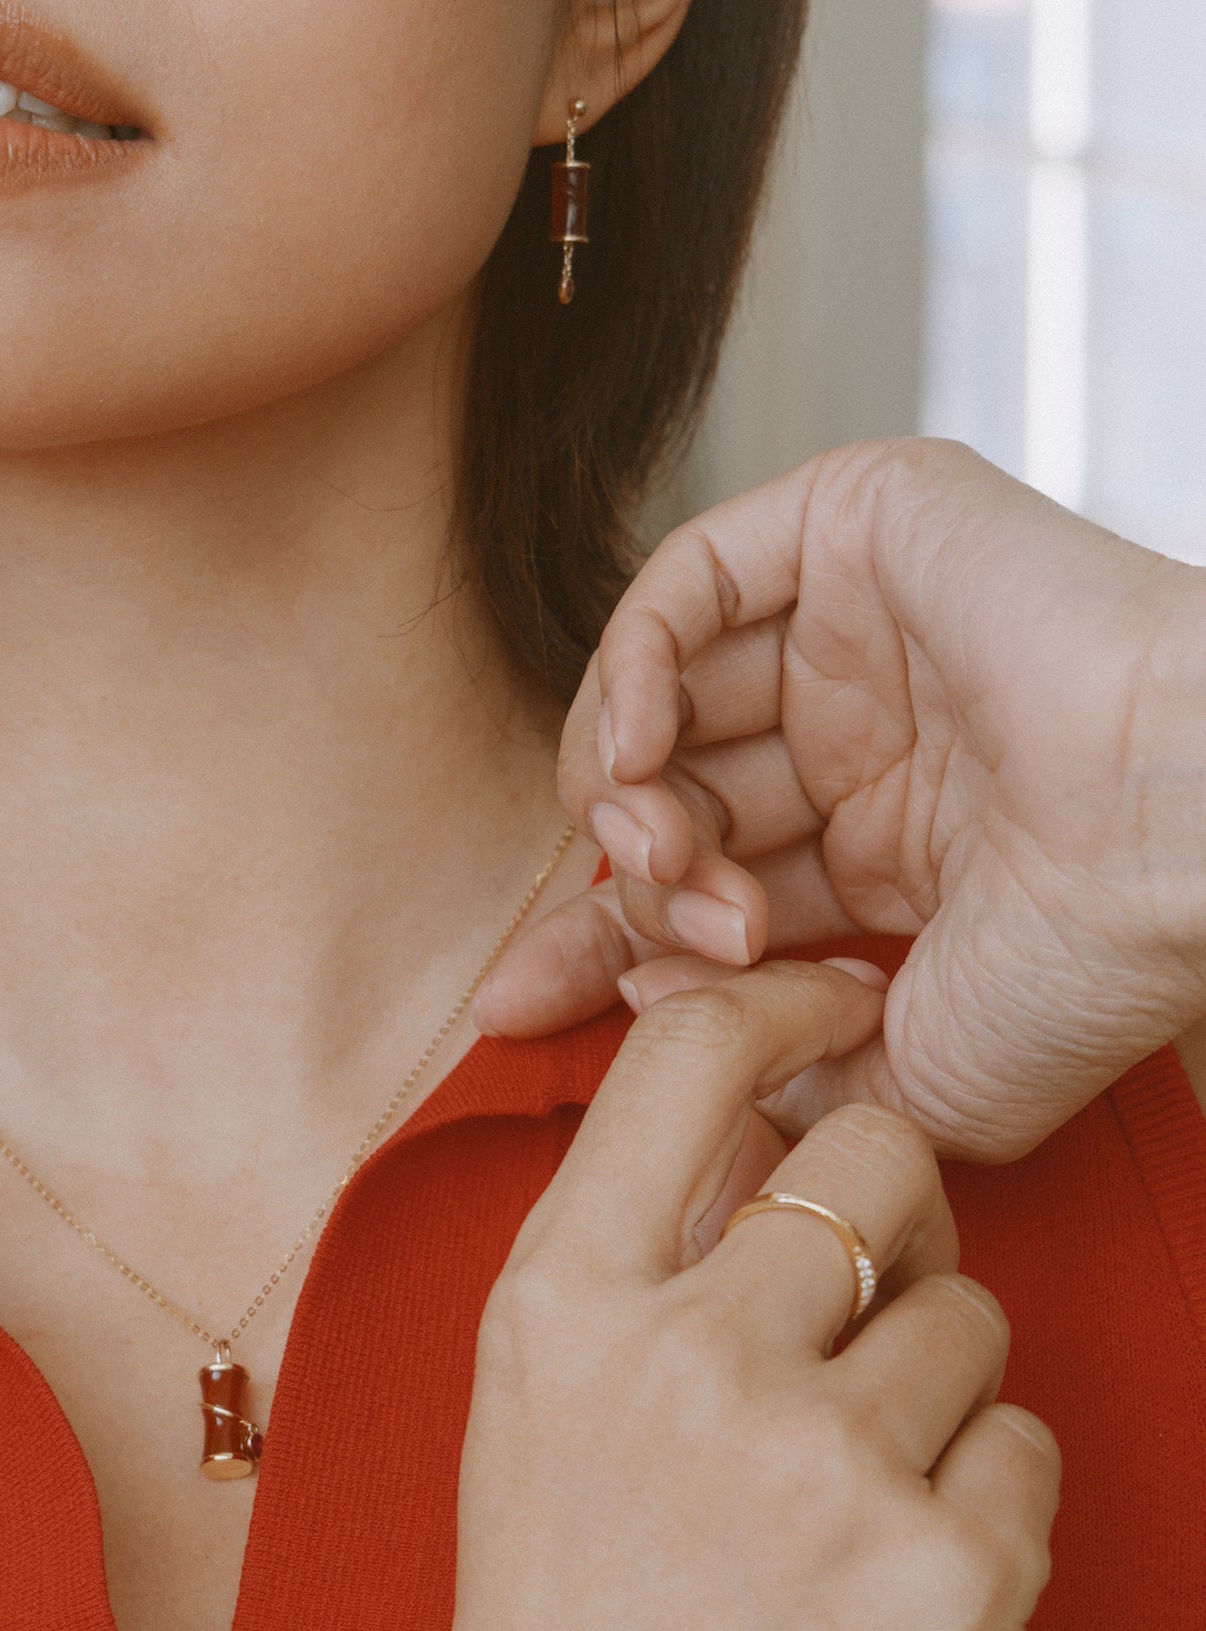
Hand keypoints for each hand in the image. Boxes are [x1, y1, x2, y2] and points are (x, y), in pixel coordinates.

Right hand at [384, 962, 1058, 1630]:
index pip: (692, 1056)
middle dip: (895, 1216)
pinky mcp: (950, 1581)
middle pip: (880, 1158)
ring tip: (845, 1511)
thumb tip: (779, 1142)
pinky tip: (889, 1597)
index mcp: (559, 1309)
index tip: (839, 1015)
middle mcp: (689, 1359)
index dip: (785, 1005)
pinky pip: (1028, 1455)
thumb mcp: (536, 1420)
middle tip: (862, 1311)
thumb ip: (638, 1268)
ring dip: (935, 1393)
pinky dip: (981, 1515)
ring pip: (972, 1315)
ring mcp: (825, 1467)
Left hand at [476, 439, 1205, 1159]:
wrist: (1186, 841)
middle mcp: (869, 738)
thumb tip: (656, 1026)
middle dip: (628, 887)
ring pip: (663, 698)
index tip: (513, 1009)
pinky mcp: (865, 526)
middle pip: (668, 799)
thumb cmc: (1091, 964)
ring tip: (663, 853)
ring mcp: (865, 633)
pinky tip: (640, 747)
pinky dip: (632, 662)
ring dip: (627, 788)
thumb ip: (782, 1076)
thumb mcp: (914, 1082)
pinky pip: (689, 581)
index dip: (598, 943)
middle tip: (677, 934)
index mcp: (891, 851)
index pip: (700, 888)